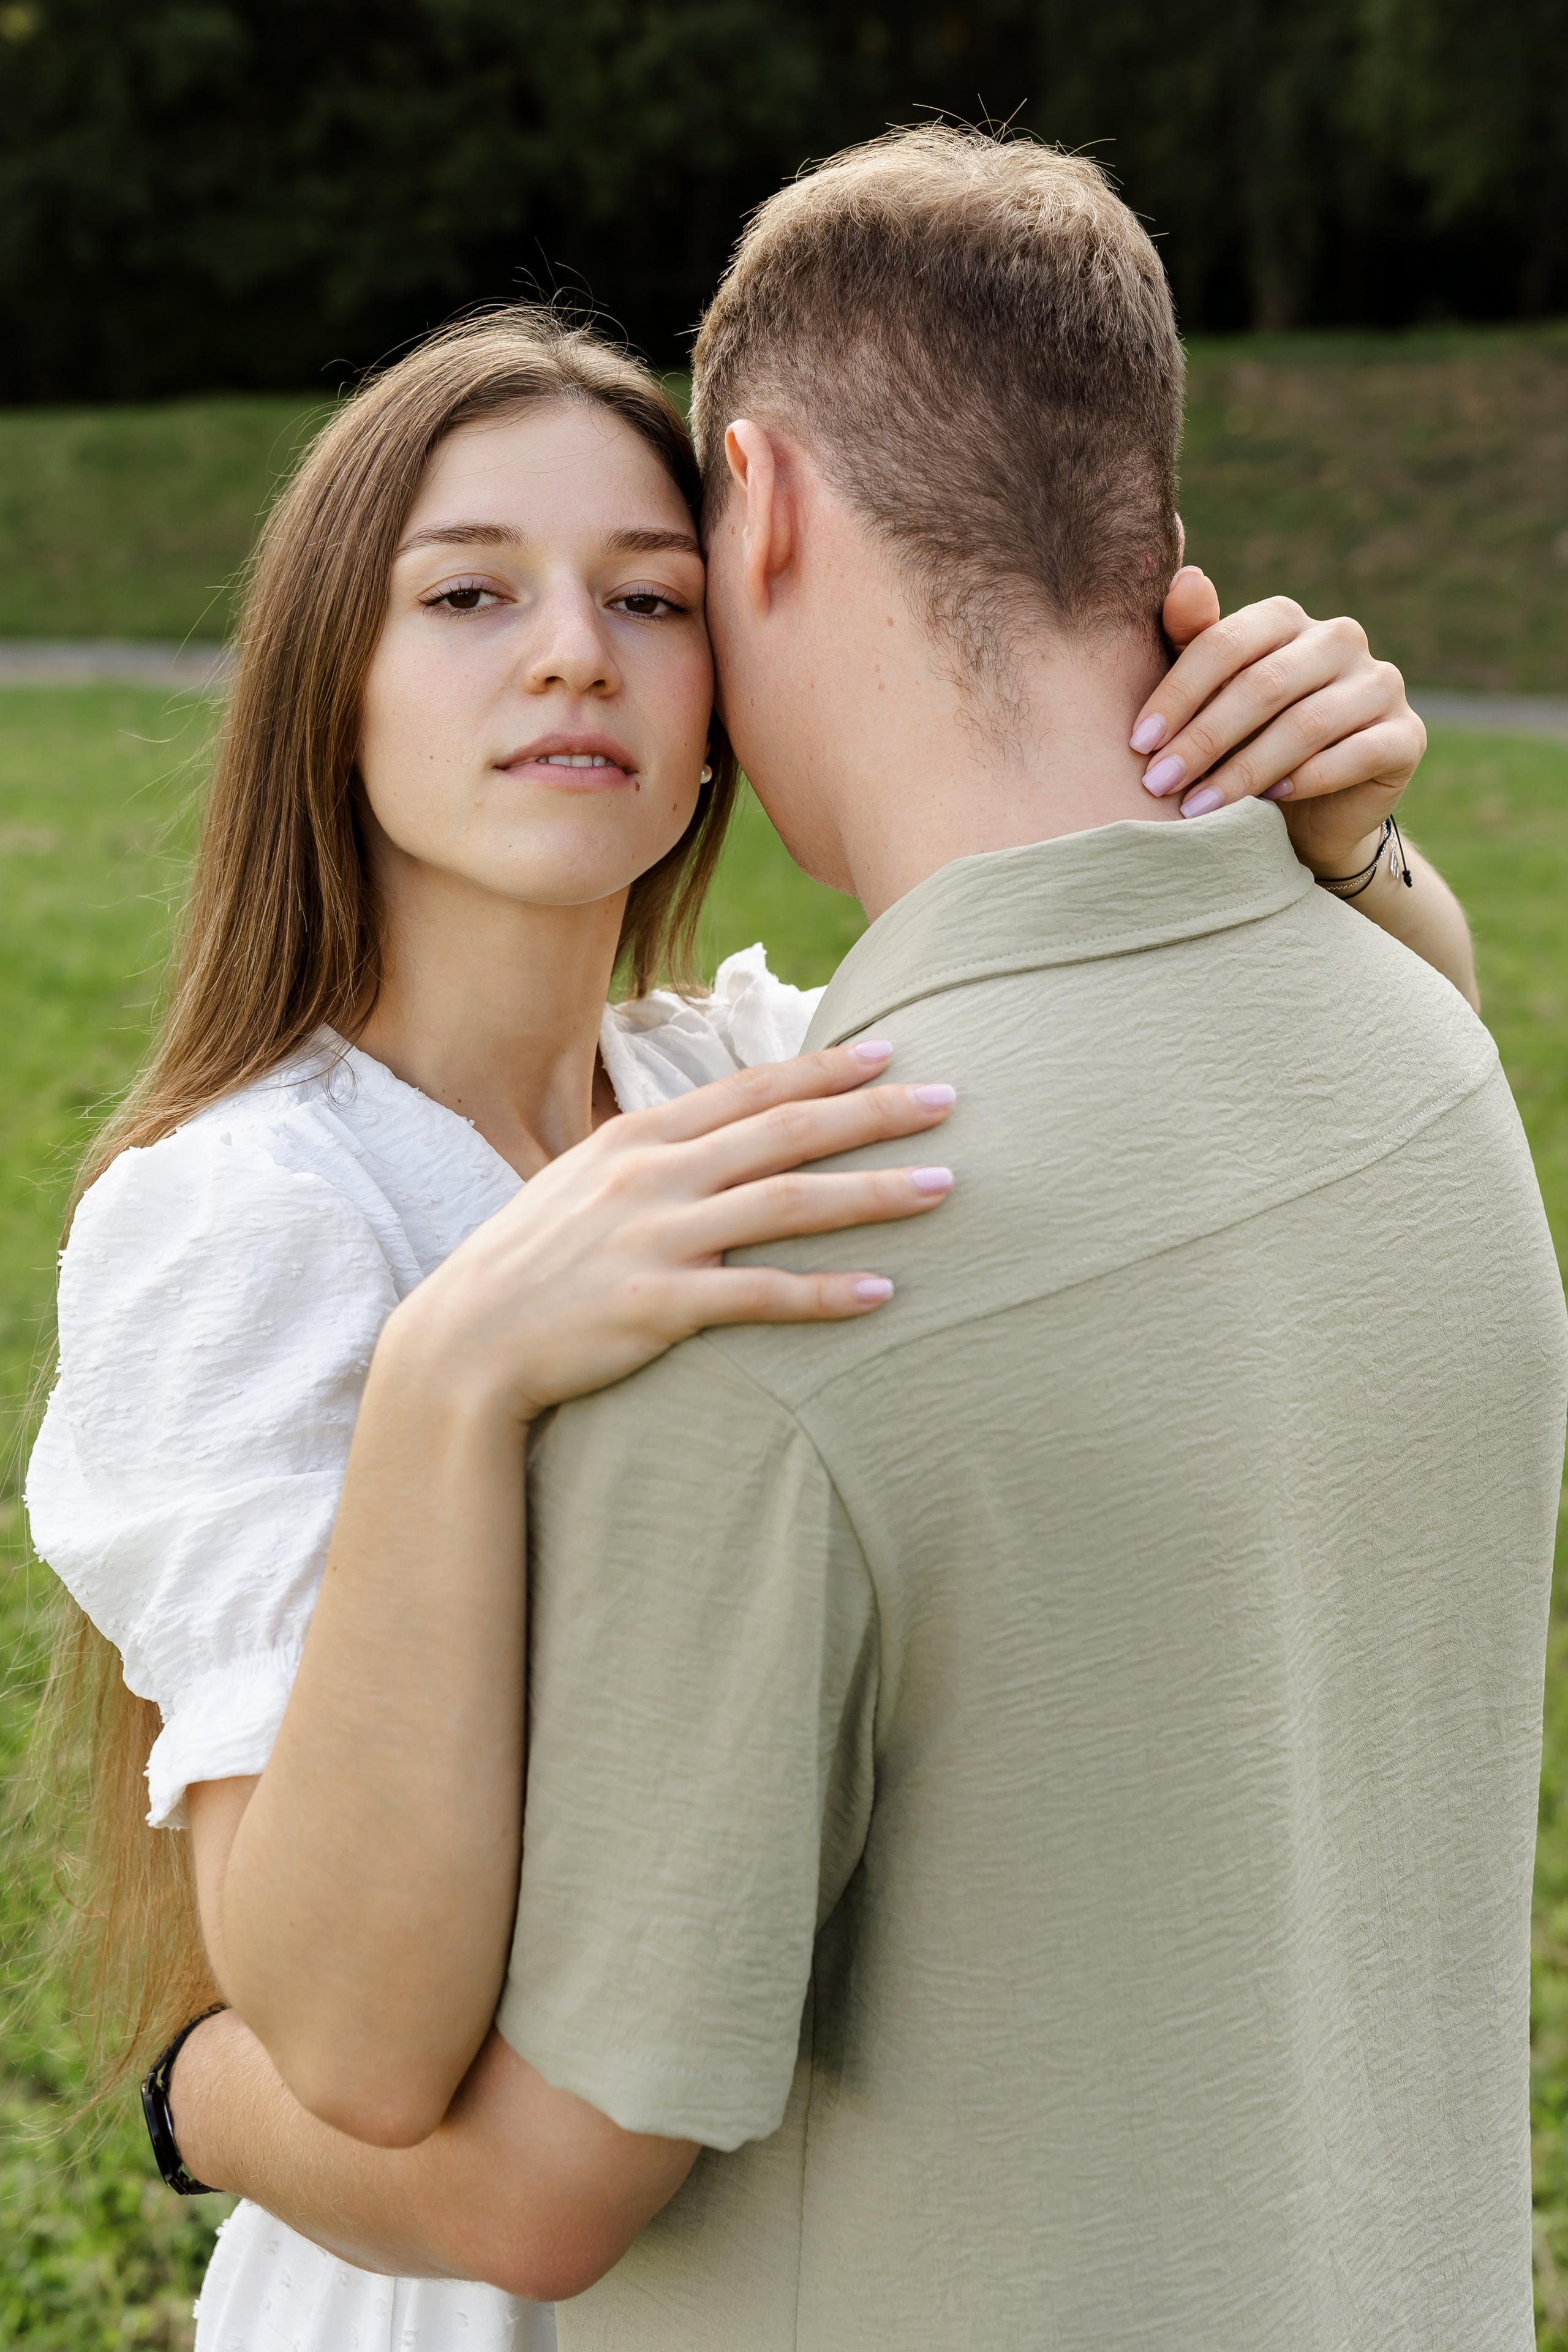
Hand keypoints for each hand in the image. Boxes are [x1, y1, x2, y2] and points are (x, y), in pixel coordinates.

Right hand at [380, 1042, 955, 1424]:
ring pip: (787, 1202)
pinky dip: (824, 1294)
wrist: (464, 1340)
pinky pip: (759, 1296)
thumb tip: (720, 1137)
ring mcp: (655, 1237)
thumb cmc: (533, 1264)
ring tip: (942, 1186)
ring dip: (871, 1193)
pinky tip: (882, 1294)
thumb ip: (655, 1156)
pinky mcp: (657, 1305)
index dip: (825, 1067)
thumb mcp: (584, 1182)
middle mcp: (653, 1175)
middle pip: (785, 1131)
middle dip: (874, 1112)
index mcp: (639, 1138)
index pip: (750, 1088)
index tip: (891, 1049)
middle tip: (951, 1098)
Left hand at [1139, 573, 1426, 875]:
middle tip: (1158, 783)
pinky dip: (1308, 780)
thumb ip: (1192, 639)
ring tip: (1198, 807)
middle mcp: (1340, 639)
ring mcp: (1380, 684)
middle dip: (1204, 738)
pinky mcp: (1407, 735)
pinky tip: (1268, 803)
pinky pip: (1358, 754)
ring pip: (1307, 724)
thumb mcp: (1207, 695)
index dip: (1178, 693)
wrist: (1306, 814)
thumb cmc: (1242, 742)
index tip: (1138, 743)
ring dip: (1244, 770)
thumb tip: (1186, 576)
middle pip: (1264, 684)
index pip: (1226, 643)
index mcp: (1286, 619)